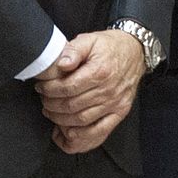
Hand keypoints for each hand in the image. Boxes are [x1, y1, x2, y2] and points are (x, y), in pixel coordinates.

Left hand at [35, 30, 144, 153]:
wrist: (135, 50)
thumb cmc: (110, 46)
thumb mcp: (89, 40)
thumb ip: (73, 50)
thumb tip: (61, 64)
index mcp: (100, 72)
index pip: (67, 88)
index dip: (49, 90)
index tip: (41, 87)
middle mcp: (109, 90)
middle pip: (71, 106)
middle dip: (51, 105)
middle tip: (44, 100)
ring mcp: (115, 103)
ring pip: (81, 120)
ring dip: (61, 120)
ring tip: (52, 112)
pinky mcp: (120, 112)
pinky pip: (99, 132)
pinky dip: (81, 138)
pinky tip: (67, 134)